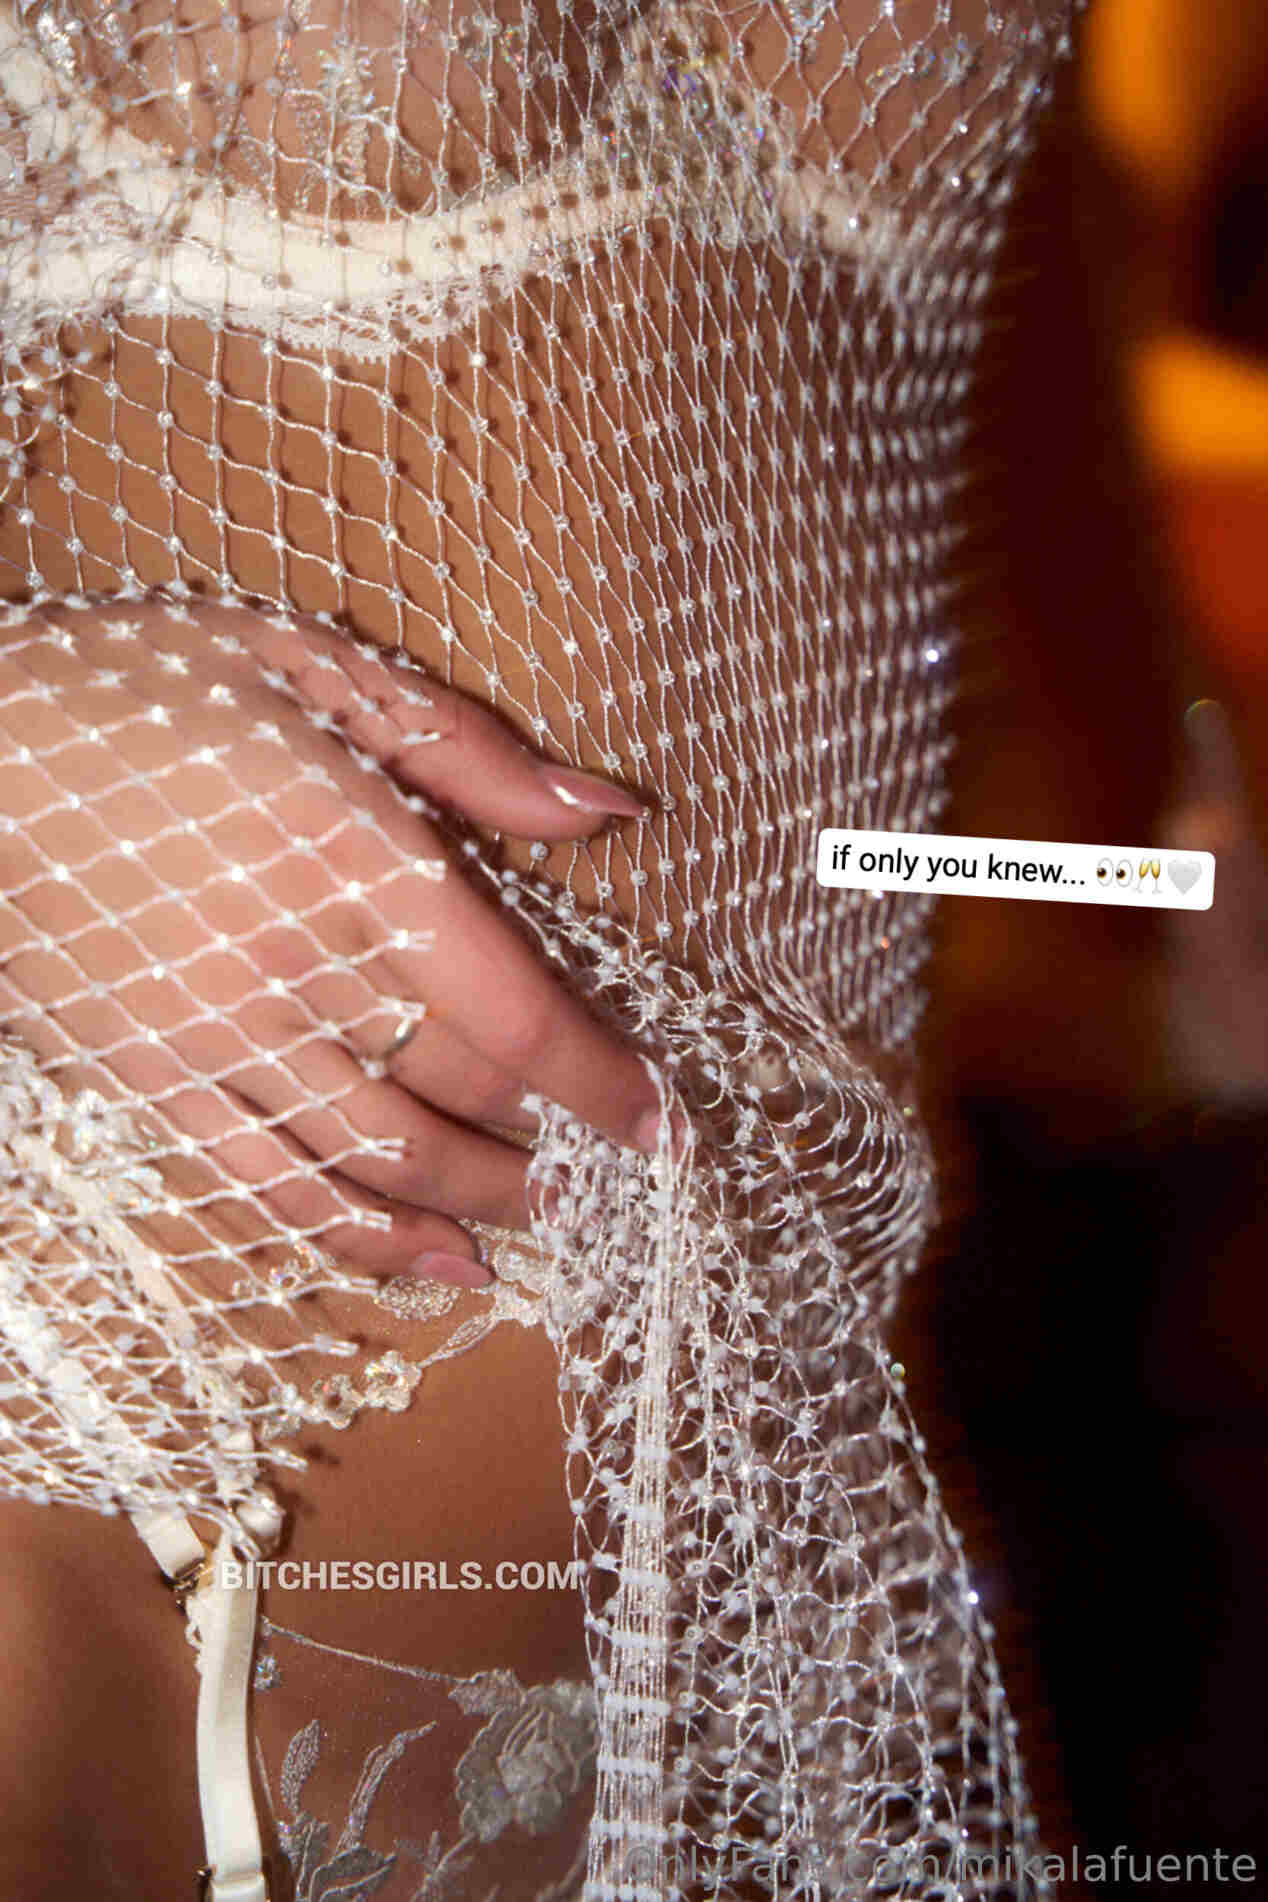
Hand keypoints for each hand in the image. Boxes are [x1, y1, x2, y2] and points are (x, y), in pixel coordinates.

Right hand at [0, 596, 660, 1282]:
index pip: (514, 1008)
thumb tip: (610, 812)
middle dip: (551, 1133)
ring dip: (482, 1197)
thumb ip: (467, 749)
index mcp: (351, 852)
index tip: (663, 1124)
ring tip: (547, 1213)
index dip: (602, 1080)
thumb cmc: (137, 688)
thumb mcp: (312, 668)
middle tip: (607, 1156)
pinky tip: (442, 1267)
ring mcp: (214, 1037)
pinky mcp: (150, 1084)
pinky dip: (367, 1240)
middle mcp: (294, 962)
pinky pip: (275, 1190)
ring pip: (382, 1156)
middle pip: (461, 1086)